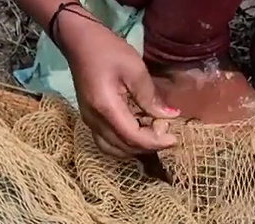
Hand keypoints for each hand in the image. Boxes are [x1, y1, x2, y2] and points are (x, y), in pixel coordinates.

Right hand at [58, 17, 179, 157]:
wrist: (79, 42)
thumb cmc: (108, 51)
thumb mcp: (135, 69)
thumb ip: (151, 97)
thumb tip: (170, 116)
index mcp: (106, 108)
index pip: (133, 137)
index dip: (155, 142)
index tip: (174, 139)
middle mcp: (95, 121)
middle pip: (124, 147)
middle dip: (149, 145)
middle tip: (166, 132)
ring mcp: (89, 122)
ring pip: (114, 149)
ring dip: (136, 148)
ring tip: (153, 134)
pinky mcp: (89, 119)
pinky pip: (107, 142)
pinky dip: (124, 144)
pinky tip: (138, 132)